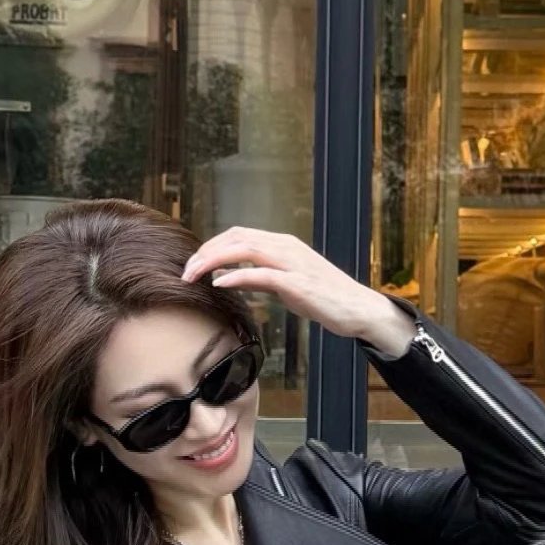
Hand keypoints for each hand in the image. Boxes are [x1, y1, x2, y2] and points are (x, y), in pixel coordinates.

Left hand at [182, 228, 412, 355]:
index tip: (195, 263)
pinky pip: (261, 274)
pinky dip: (237, 275)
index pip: (239, 234)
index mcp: (283, 244)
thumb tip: (234, 277)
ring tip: (193, 275)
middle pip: (236, 237)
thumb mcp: (289, 285)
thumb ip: (263, 278)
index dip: (212, 245)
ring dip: (213, 260)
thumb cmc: (327, 299)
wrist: (359, 309)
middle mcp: (286, 246)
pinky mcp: (298, 283)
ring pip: (244, 249)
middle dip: (205, 252)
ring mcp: (292, 263)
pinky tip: (220, 283)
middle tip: (185, 270)